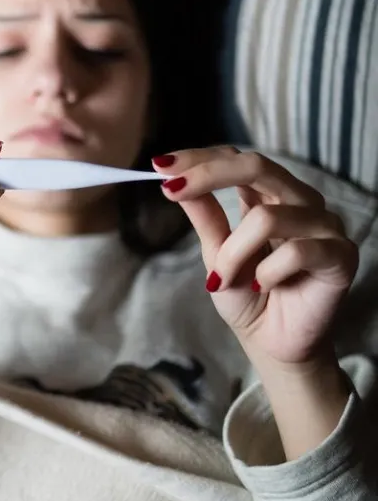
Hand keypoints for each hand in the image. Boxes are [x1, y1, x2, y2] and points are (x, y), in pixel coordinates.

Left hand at [153, 148, 359, 366]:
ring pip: (267, 217)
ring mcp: (324, 226)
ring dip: (233, 253)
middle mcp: (300, 202)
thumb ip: (203, 214)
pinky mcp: (341, 256)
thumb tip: (174, 178)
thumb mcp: (215, 252)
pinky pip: (297, 252)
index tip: (160, 165)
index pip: (237, 159)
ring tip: (226, 279)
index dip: (199, 158)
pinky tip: (265, 286)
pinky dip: (268, 273)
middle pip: (258, 166)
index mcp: (269, 196)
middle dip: (208, 175)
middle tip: (172, 191)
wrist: (271, 342)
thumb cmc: (245, 295)